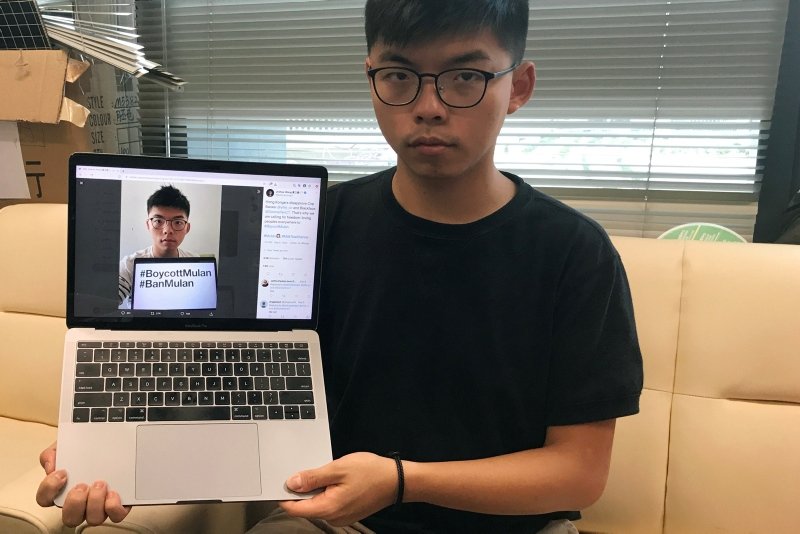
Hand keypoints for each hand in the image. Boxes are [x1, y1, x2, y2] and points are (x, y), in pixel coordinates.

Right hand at [36, 442, 130, 526]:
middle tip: (82, 485)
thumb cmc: (87, 449)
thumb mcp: (68, 445)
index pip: (45, 499)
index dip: (49, 490)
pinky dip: (114, 507)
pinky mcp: (118, 504)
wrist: (112, 440)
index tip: (61, 474)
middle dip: (75, 502)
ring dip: (95, 503)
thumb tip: (50, 465)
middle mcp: (81, 502)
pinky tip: (113, 493)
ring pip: (93, 519)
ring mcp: (99, 505)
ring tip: (101, 483)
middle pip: (70, 518)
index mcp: (64, 488)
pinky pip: (116, 516)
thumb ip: (54, 452)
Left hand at [279, 452, 397, 525]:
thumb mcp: (338, 468)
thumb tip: (291, 483)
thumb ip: (313, 477)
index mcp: (328, 508)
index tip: (281, 481)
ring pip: (317, 504)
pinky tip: (337, 479)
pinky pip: (328, 504)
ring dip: (317, 489)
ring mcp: (341, 517)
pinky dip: (327, 492)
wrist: (397, 481)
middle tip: (312, 468)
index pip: (294, 508)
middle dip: (303, 488)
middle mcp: (333, 517)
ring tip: (330, 472)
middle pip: (305, 506)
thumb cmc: (371, 472)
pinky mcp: (347, 513)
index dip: (284, 495)